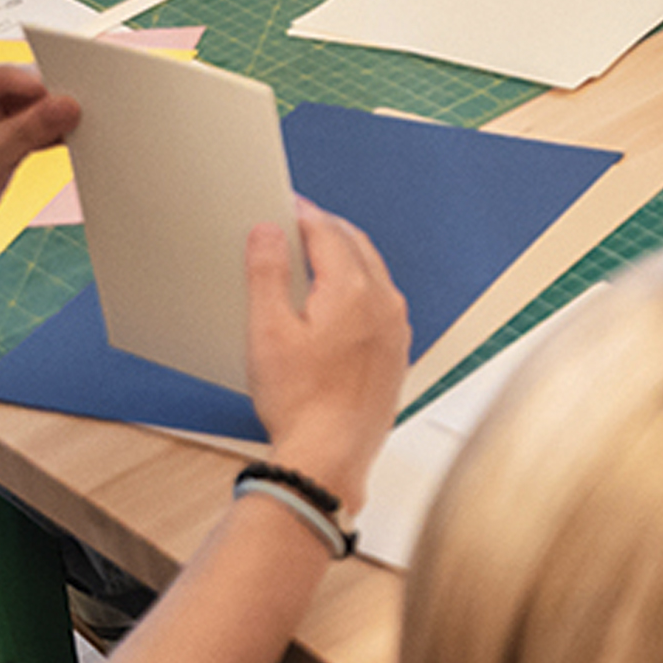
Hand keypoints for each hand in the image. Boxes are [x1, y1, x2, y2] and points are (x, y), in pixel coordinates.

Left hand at [0, 65, 80, 270]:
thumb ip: (27, 131)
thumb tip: (68, 106)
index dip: (36, 84)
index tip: (70, 95)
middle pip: (16, 88)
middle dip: (47, 100)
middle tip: (79, 111)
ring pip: (28, 107)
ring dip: (50, 119)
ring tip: (76, 127)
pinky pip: (30, 127)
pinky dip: (48, 134)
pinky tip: (68, 139)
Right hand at [242, 204, 406, 507]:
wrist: (331, 456)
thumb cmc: (299, 401)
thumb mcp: (266, 331)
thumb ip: (267, 273)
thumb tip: (269, 231)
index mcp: (354, 290)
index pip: (328, 232)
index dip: (302, 214)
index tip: (284, 207)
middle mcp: (385, 303)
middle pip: (355, 246)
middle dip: (325, 230)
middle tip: (296, 225)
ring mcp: (396, 329)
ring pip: (372, 273)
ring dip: (344, 257)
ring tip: (312, 257)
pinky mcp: (397, 352)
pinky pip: (380, 303)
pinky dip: (358, 288)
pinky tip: (337, 303)